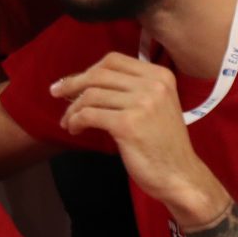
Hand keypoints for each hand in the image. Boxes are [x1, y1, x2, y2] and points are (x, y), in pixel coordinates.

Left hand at [51, 52, 228, 228]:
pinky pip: (89, 114)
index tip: (74, 82)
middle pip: (98, 75)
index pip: (113, 60)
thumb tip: (83, 79)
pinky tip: (75, 129)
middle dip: (72, 84)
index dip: (89, 70)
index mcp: (160, 76)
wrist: (181, 177)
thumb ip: (129, 88)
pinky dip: (76, 121)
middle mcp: (153, 86)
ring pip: (90, 95)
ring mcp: (142, 104)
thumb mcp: (154, 105)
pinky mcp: (128, 124)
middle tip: (56, 93)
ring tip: (68, 121)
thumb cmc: (162, 143)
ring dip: (73, 108)